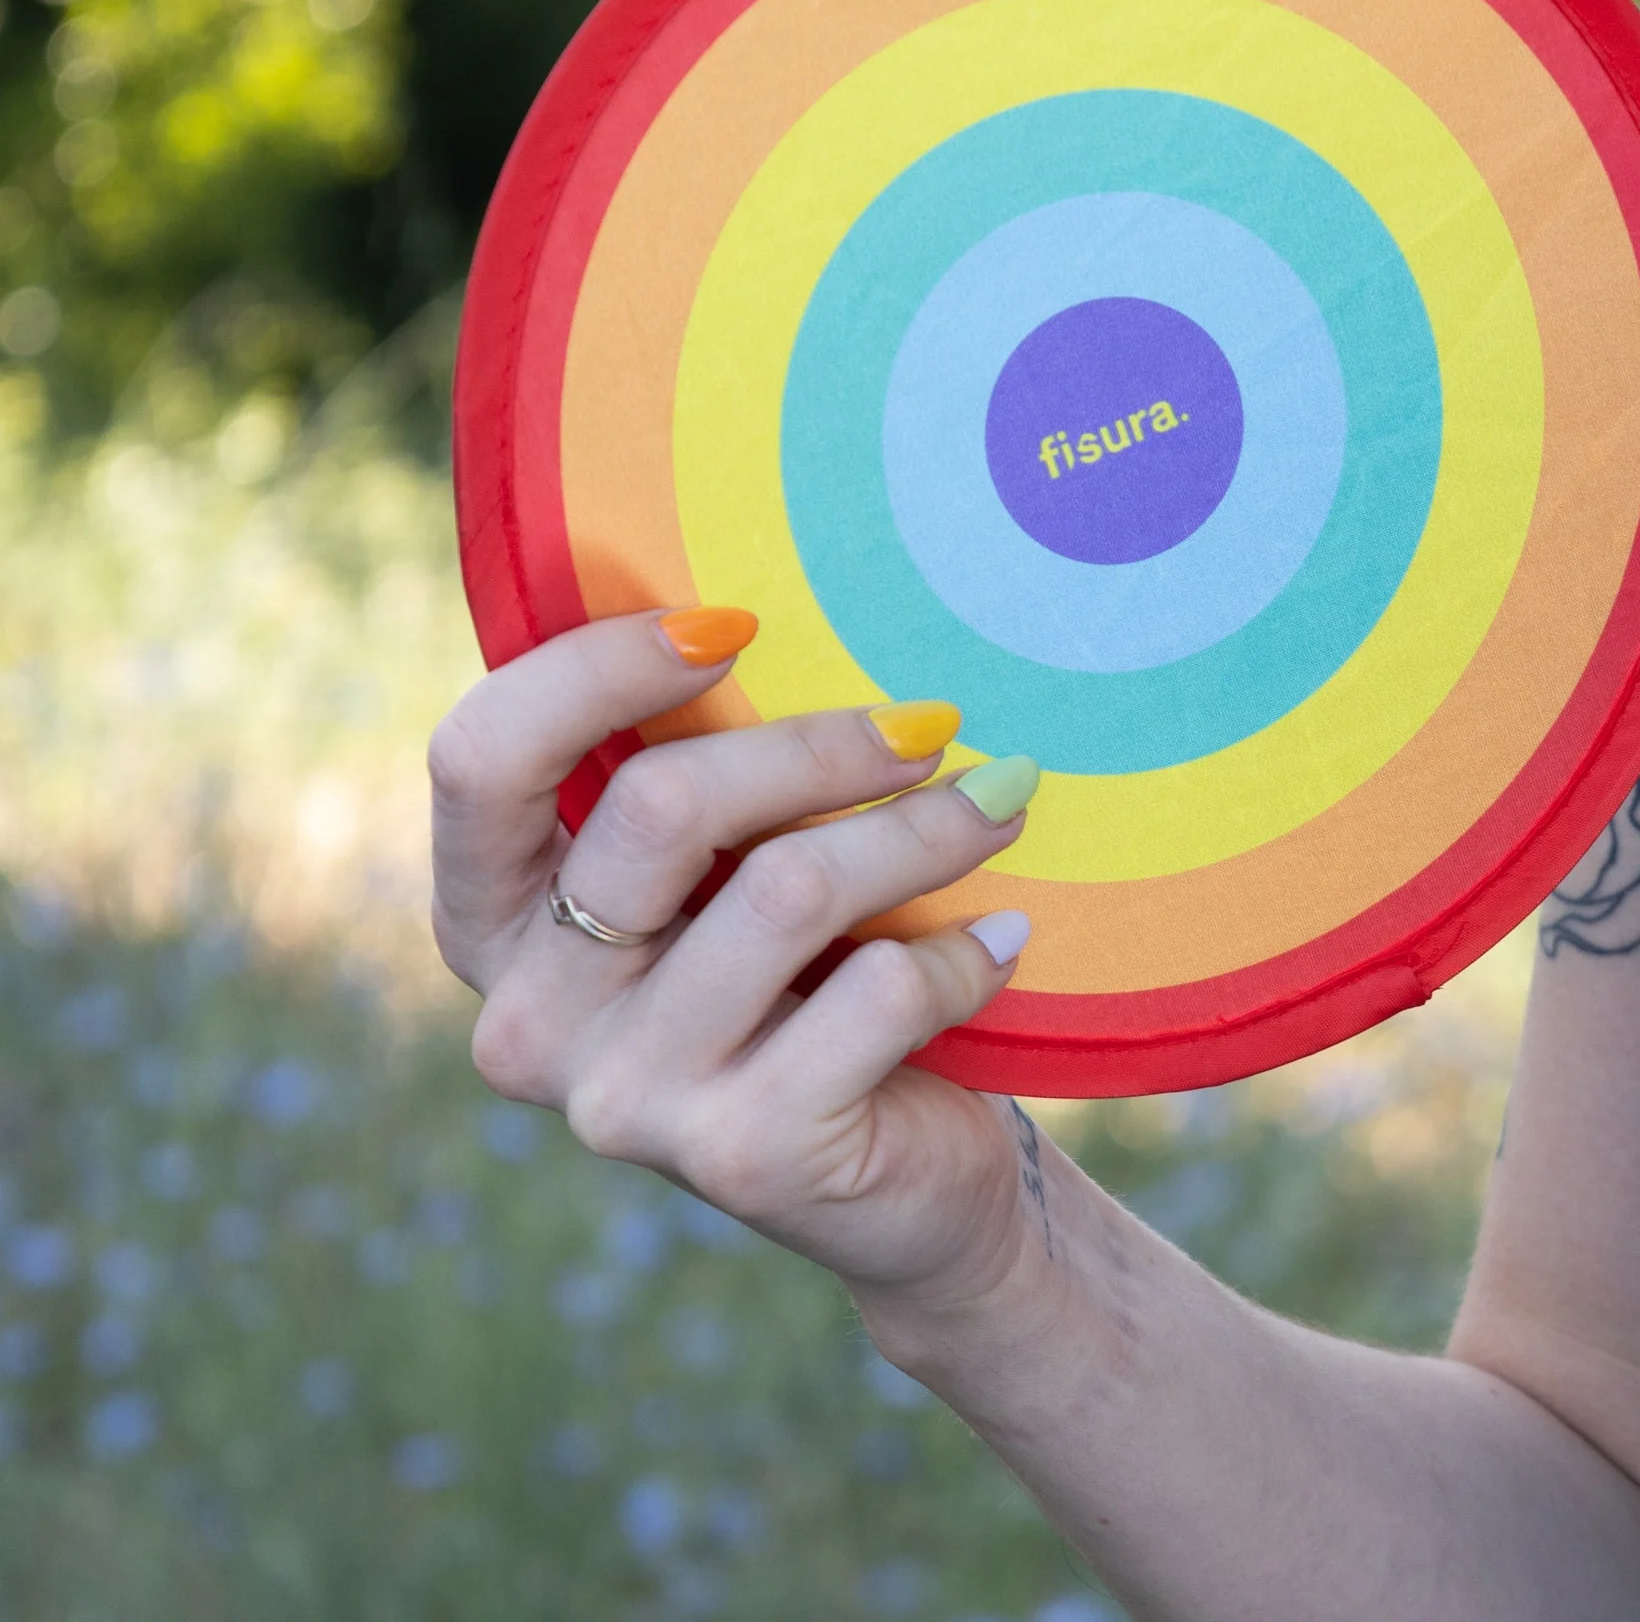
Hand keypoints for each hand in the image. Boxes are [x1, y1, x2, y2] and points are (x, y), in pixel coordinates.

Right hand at [428, 606, 1042, 1299]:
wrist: (904, 1186)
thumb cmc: (810, 982)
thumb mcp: (726, 873)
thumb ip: (698, 779)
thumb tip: (753, 612)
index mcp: (493, 924)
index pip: (480, 757)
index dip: (598, 668)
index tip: (737, 624)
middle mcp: (527, 1020)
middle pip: (659, 803)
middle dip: (822, 743)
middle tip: (932, 723)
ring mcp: (624, 1101)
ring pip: (789, 886)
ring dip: (923, 829)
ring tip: (999, 803)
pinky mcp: (743, 1155)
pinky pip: (878, 987)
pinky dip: (962, 950)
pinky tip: (999, 941)